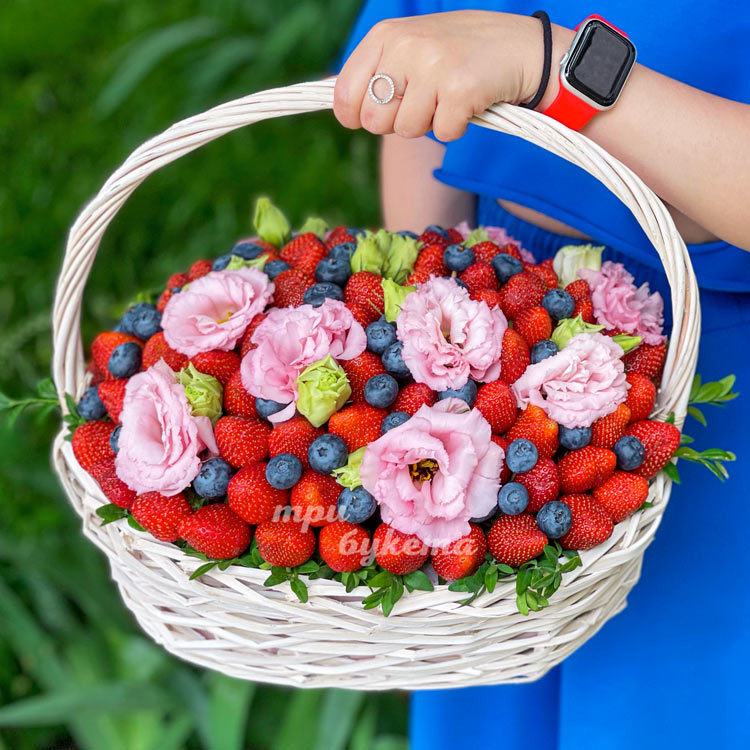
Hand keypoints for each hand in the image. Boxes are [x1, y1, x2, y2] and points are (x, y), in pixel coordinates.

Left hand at [334, 11, 543, 141]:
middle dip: (397, 123)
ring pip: (406, 130)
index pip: (344, 93)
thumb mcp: (411, 50)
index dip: (357, 116)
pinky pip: (441, 134)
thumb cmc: (460, 54)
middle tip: (423, 104)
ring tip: (448, 98)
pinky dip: (456, 127)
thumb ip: (378, 74)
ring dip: (429, 124)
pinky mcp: (459, 89)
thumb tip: (344, 111)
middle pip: (373, 120)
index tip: (376, 115)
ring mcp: (432, 66)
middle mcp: (405, 46)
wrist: (521, 47)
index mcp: (386, 35)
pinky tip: (468, 103)